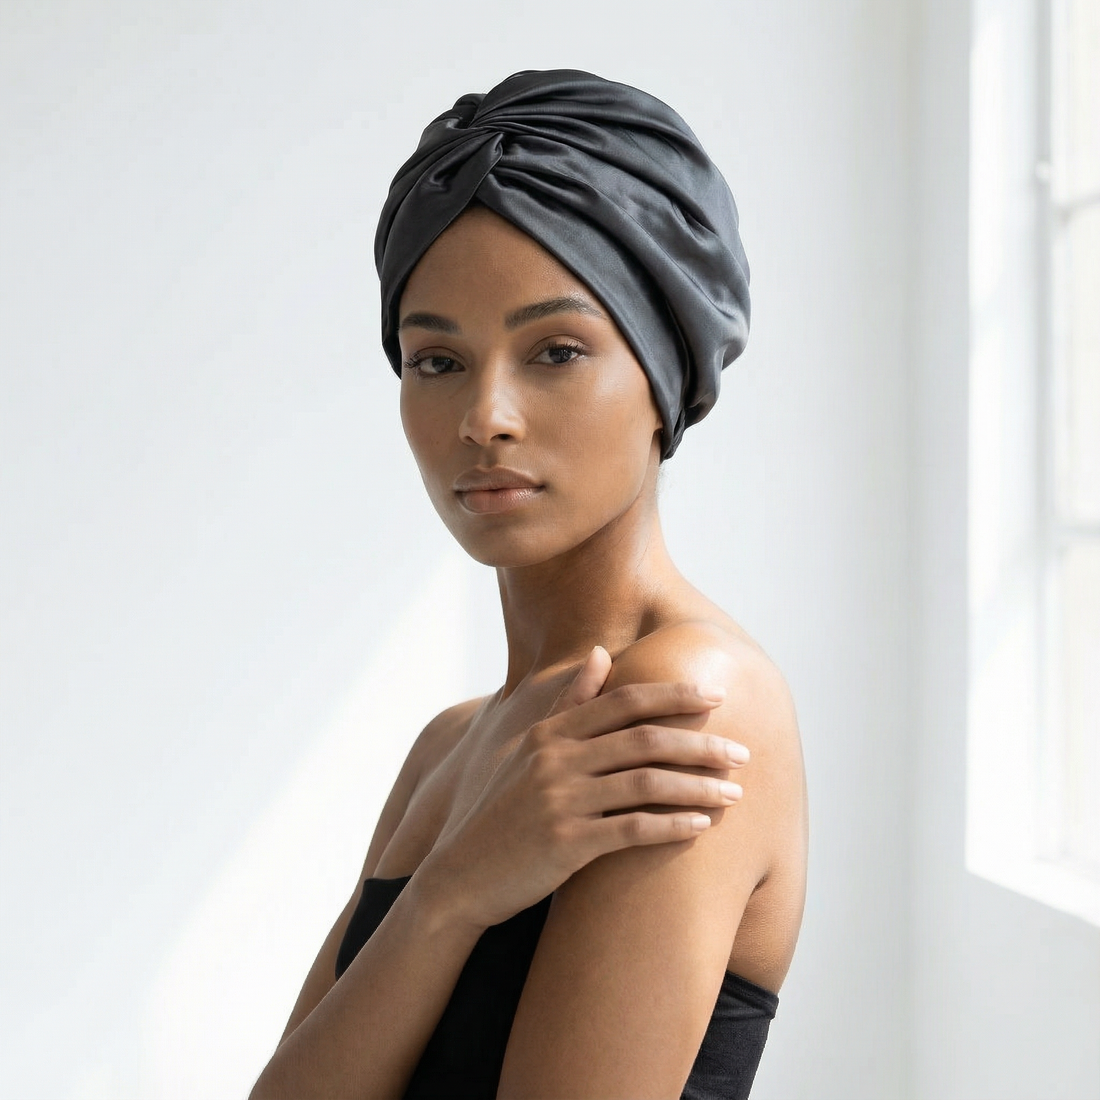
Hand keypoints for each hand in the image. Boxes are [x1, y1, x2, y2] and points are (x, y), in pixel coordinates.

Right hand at [417, 647, 748, 930]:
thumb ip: (569, 704)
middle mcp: (555, 758)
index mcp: (551, 732)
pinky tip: (700, 828)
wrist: (461, 876)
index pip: (624, 701)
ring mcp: (560, 800)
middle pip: (645, 739)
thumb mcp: (528, 750)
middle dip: (700, 744)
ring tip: (734, 795)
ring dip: (697, 787)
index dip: (674, 696)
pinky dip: (671, 826)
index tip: (715, 697)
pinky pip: (632, 829)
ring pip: (646, 783)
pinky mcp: (566, 842)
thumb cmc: (504, 812)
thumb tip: (600, 653)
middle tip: (742, 753)